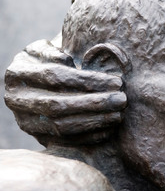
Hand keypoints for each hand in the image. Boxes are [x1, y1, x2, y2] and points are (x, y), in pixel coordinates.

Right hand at [4, 39, 126, 146]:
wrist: (35, 82)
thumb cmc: (47, 60)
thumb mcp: (45, 49)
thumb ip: (54, 52)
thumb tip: (66, 61)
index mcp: (17, 74)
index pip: (56, 77)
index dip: (88, 80)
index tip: (117, 82)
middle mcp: (17, 100)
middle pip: (58, 105)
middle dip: (94, 103)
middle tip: (122, 100)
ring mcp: (26, 122)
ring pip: (61, 126)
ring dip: (94, 121)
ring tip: (119, 114)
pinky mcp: (38, 138)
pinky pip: (66, 141)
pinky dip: (89, 136)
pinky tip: (110, 129)